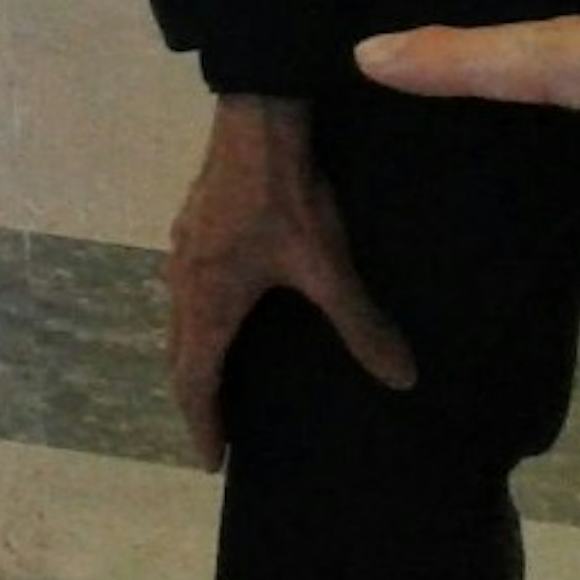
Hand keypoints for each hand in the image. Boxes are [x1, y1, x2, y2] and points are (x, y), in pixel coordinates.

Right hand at [165, 95, 414, 469]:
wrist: (255, 119)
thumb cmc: (286, 197)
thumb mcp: (327, 264)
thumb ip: (360, 324)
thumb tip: (402, 380)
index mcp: (208, 301)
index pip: (194, 379)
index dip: (203, 422)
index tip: (213, 460)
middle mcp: (182, 281)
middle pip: (177, 354)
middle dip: (196, 395)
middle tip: (217, 429)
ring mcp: (181, 249)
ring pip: (177, 319)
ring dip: (193, 355)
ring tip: (219, 377)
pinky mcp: (190, 225)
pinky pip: (183, 290)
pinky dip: (196, 320)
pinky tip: (223, 310)